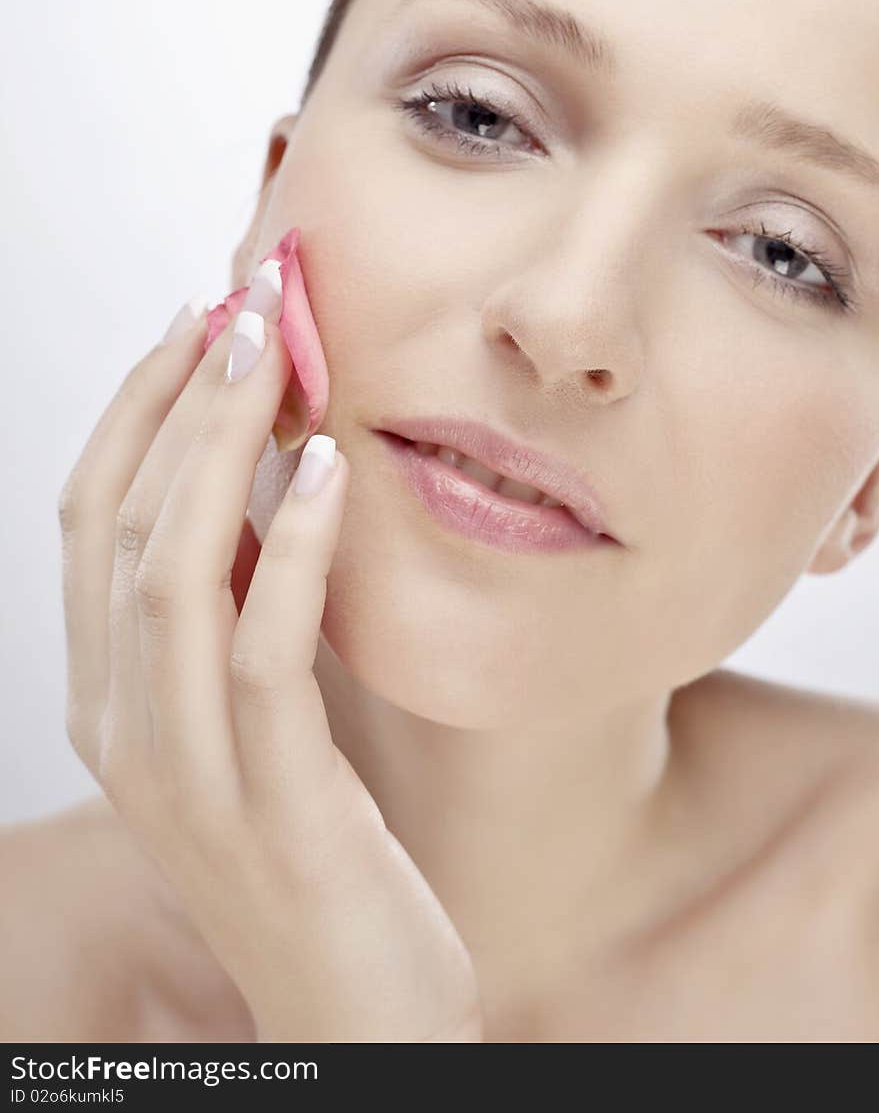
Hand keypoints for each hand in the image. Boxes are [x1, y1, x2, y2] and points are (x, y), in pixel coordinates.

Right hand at [58, 297, 481, 1042]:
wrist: (354, 1013)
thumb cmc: (315, 850)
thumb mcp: (252, 723)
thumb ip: (238, 618)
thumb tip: (267, 482)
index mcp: (109, 705)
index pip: (88, 527)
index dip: (133, 413)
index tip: (190, 323)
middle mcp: (123, 734)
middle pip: (121, 530)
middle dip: (174, 401)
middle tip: (237, 302)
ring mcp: (186, 775)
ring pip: (175, 577)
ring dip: (219, 449)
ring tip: (270, 354)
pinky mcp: (272, 803)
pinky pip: (266, 652)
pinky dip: (292, 548)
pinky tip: (325, 470)